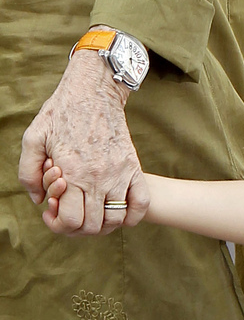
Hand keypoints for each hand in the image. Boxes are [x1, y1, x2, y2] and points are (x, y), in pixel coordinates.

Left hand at [19, 50, 147, 234]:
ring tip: (89, 213)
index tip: (52, 212)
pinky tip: (117, 213)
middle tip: (69, 213)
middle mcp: (98, 178)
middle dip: (77, 228)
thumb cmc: (60, 113)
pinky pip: (140, 205)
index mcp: (72, 172)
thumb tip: (37, 200)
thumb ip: (28, 172)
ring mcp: (119, 174)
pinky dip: (130, 217)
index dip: (59, 224)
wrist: (93, 91)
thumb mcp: (33, 138)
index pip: (71, 220)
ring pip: (115, 220)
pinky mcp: (133, 168)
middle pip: (93, 225)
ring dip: (102, 224)